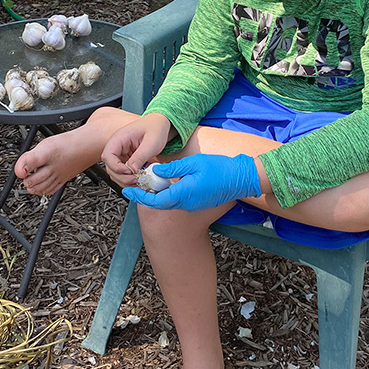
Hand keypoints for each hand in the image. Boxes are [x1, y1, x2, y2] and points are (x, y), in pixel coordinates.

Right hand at [101, 114, 172, 186]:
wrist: (159, 125)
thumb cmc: (155, 128)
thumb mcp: (151, 142)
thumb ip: (141, 156)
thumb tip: (132, 169)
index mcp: (119, 138)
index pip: (108, 155)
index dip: (116, 167)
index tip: (129, 171)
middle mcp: (117, 147)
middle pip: (110, 167)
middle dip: (122, 176)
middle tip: (135, 179)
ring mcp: (121, 154)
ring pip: (115, 172)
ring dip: (125, 180)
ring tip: (138, 181)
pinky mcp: (127, 159)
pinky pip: (123, 172)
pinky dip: (129, 178)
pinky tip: (138, 179)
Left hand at [122, 153, 261, 211]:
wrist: (240, 179)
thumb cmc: (219, 168)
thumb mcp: (193, 163)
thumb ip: (173, 168)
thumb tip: (155, 170)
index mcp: (182, 194)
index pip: (154, 200)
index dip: (139, 197)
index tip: (127, 191)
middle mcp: (185, 204)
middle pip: (159, 203)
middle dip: (146, 195)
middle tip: (136, 184)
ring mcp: (192, 205)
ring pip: (168, 202)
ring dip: (157, 194)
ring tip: (149, 182)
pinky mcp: (197, 203)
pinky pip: (178, 201)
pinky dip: (168, 194)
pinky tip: (167, 183)